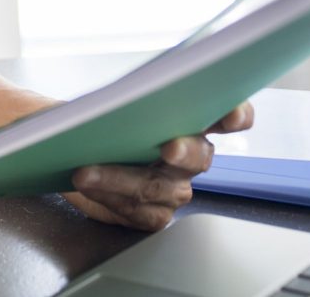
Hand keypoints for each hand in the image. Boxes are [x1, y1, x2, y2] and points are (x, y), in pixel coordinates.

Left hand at [64, 102, 253, 230]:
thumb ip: (120, 96)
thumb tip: (113, 96)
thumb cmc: (98, 120)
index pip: (224, 115)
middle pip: (199, 156)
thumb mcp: (105, 99)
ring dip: (120, 177)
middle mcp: (190, 156)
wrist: (73, 152)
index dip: (235, 115)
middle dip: (185, 151)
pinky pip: (139, 211)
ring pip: (160, 187)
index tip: (233, 117)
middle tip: (169, 148)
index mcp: (189, 119)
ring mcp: (174, 188)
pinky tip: (87, 183)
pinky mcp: (153, 214)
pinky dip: (108, 195)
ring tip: (87, 170)